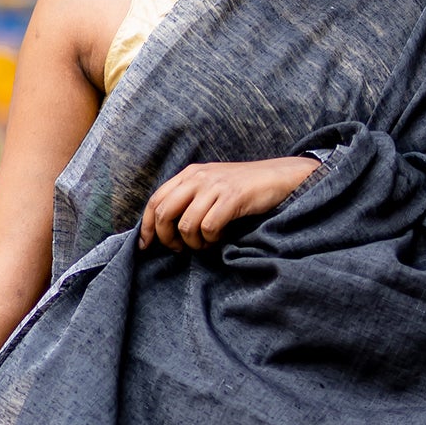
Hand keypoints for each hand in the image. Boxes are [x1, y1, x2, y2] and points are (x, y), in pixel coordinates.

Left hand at [138, 156, 317, 251]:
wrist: (279, 177)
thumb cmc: (244, 188)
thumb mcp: (212, 187)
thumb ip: (189, 199)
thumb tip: (165, 228)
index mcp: (189, 174)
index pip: (156, 200)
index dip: (147, 227)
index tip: (146, 246)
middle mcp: (198, 177)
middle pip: (164, 213)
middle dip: (167, 239)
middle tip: (180, 250)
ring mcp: (215, 186)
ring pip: (186, 224)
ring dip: (194, 243)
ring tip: (206, 244)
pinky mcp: (232, 197)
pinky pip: (208, 227)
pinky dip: (212, 239)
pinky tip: (221, 237)